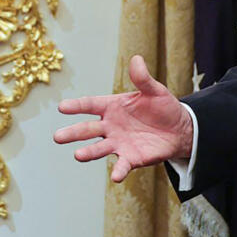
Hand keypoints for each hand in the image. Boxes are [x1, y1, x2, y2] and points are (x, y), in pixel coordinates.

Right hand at [54, 55, 193, 181]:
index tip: (61, 107)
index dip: (76, 106)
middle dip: (73, 133)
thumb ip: (143, 78)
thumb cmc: (162, 107)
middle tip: (57, 137)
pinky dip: (118, 171)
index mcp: (112, 106)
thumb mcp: (154, 90)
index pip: (90, 105)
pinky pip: (122, 165)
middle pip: (88, 129)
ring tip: (77, 155)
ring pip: (99, 148)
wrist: (179, 129)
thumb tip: (137, 59)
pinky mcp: (131, 158)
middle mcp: (110, 126)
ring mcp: (119, 143)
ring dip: (89, 152)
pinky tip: (115, 177)